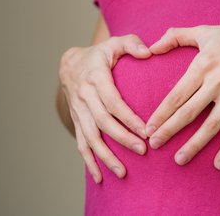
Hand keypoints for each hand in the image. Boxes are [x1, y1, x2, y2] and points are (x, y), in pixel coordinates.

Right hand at [59, 34, 151, 182]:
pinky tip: (99, 177)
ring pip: (91, 137)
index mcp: (96, 78)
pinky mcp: (77, 121)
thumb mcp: (114, 43)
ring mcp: (78, 111)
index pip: (113, 102)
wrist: (70, 64)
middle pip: (103, 123)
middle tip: (143, 151)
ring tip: (122, 172)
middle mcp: (84, 96)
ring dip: (105, 156)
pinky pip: (81, 144)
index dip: (129, 118)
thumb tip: (149, 52)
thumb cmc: (99, 55)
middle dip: (122, 139)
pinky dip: (89, 161)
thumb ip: (132, 43)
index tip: (146, 131)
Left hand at [145, 19, 219, 169]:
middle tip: (153, 145)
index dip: (161, 113)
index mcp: (203, 65)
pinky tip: (218, 164)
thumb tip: (151, 47)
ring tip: (179, 160)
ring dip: (195, 144)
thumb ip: (176, 36)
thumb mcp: (204, 31)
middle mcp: (218, 82)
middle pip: (189, 112)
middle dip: (169, 130)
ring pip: (212, 125)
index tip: (148, 128)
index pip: (177, 94)